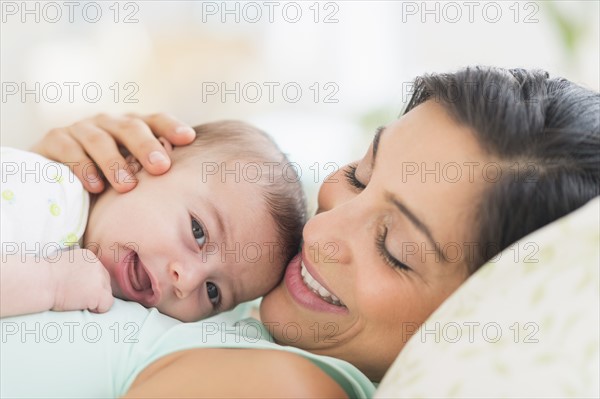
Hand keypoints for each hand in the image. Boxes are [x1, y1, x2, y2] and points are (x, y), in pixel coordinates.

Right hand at [31, 113, 195, 193]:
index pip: (154, 121)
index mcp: (131, 128)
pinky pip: (69, 149)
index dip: (171, 127)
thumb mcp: (130, 175)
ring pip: (99, 139)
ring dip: (114, 163)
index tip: (188, 138)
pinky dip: (83, 167)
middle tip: (161, 168)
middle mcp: (108, 123)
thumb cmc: (105, 181)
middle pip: (130, 127)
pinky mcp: (54, 139)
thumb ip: (151, 174)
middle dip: (147, 147)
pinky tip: (95, 187)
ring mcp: (80, 129)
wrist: (55, 180)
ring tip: (127, 187)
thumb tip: (189, 187)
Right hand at [50, 249, 113, 312]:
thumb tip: (77, 276)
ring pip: (107, 293)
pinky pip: (107, 304)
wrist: (41, 281)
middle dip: (94, 291)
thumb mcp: (63, 262)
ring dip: (95, 299)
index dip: (89, 283)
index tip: (77, 289)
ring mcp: (99, 279)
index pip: (98, 272)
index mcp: (89, 257)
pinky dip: (98, 309)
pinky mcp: (98, 293)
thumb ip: (75, 267)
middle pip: (105, 282)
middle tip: (77, 297)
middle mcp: (97, 265)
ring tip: (78, 302)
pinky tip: (85, 308)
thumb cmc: (44, 275)